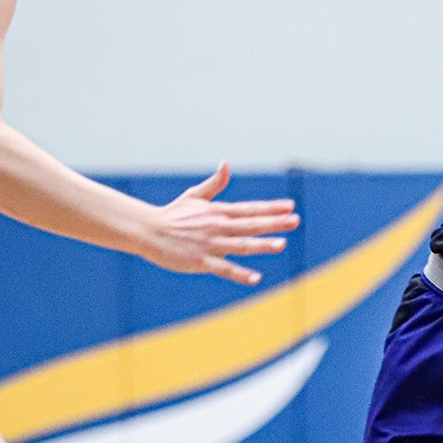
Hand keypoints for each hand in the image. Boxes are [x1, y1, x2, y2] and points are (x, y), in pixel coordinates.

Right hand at [140, 163, 300, 285]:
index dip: (271, 208)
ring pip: (241, 245)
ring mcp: (210, 244)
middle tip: (295, 221)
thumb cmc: (172, 214)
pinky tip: (256, 278)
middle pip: (251, 224)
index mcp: (218, 212)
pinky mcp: (201, 261)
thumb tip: (226, 163)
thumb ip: (214, 183)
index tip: (290, 207)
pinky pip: (224, 269)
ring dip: (261, 245)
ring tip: (281, 244)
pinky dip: (240, 274)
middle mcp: (218, 226)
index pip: (250, 209)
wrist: (148, 230)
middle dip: (274, 223)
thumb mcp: (194, 196)